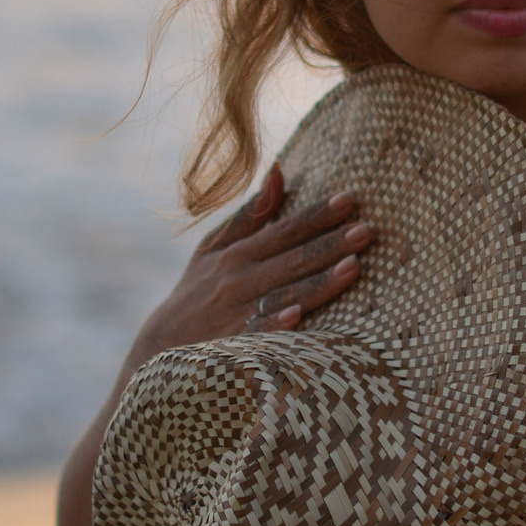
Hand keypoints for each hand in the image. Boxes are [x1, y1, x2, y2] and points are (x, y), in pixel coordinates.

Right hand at [124, 165, 371, 373]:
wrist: (157, 354)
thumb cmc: (194, 297)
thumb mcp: (212, 250)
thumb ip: (249, 215)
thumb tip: (279, 171)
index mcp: (237, 254)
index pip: (285, 229)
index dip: (318, 214)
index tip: (351, 198)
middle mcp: (237, 280)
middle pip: (293, 260)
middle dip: (330, 244)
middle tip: (367, 229)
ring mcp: (235, 314)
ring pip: (285, 295)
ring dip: (318, 282)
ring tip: (353, 268)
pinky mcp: (231, 348)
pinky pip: (256, 335)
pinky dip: (273, 325)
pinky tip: (297, 317)